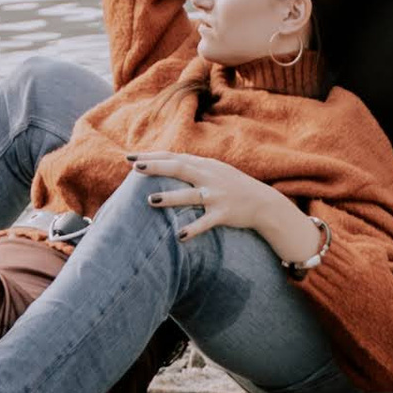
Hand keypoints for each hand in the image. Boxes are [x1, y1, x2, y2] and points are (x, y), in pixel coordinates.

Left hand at [129, 151, 307, 261]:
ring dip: (170, 197)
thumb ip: (192, 167)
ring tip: (150, 200)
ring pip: (190, 195)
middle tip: (135, 167)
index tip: (130, 157)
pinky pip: (206, 222)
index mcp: (204, 165)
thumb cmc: (232, 185)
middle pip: (179, 167)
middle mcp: (208, 176)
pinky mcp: (224, 213)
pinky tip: (180, 236)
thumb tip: (165, 163)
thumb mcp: (213, 170)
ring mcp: (216, 195)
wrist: (262, 202)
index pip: (173, 156)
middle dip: (156, 167)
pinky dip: (193, 228)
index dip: (151, 156)